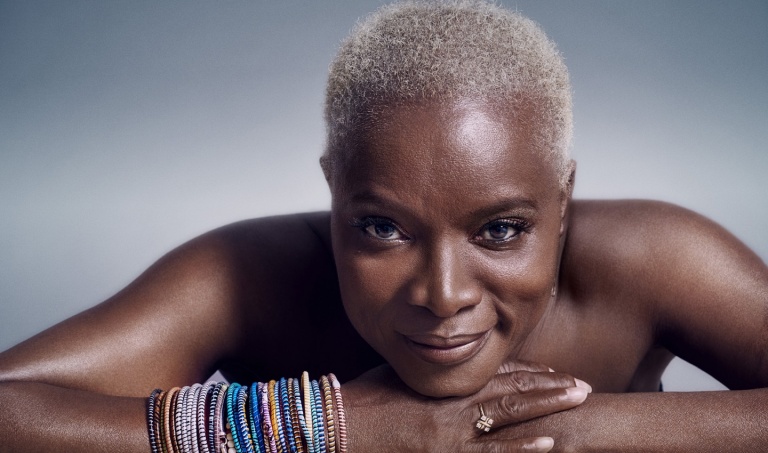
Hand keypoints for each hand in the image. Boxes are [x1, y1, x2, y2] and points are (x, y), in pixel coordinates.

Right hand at [341, 361, 590, 451]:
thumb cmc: (363, 401)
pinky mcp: (443, 452)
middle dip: (550, 387)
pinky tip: (549, 443)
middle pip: (511, 389)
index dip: (530, 374)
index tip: (555, 374)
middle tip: (583, 386)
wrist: (336, 423)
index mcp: (445, 382)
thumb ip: (434, 381)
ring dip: (548, 407)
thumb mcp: (401, 381)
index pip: (497, 373)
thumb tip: (454, 379)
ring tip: (579, 400)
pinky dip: (520, 448)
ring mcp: (451, 428)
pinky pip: (490, 452)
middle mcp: (453, 400)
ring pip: (510, 413)